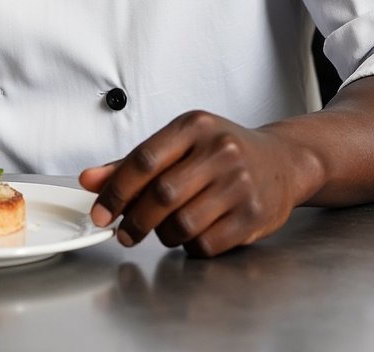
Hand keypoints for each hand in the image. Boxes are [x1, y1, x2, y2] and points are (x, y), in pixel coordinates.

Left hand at [78, 110, 312, 257]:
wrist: (283, 160)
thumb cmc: (223, 151)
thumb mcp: (180, 143)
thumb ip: (133, 162)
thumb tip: (90, 180)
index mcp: (194, 126)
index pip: (144, 159)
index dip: (115, 189)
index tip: (100, 211)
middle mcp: (220, 151)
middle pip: (161, 195)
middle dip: (135, 220)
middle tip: (124, 233)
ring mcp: (240, 184)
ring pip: (182, 223)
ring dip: (163, 235)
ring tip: (164, 228)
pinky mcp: (254, 215)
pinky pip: (207, 244)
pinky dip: (190, 246)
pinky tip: (193, 233)